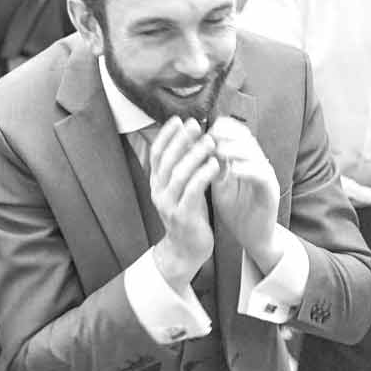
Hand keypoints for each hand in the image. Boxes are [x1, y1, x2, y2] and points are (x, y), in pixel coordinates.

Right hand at [150, 117, 219, 290]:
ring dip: (194, 155)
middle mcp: (159, 192)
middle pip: (167, 160)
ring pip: (179, 174)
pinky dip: (203, 175)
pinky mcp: (183, 216)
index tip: (178, 119)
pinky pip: (192, 191)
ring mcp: (169, 205)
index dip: (166, 135)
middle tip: (195, 124)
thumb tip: (191, 138)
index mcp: (157, 184)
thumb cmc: (189, 214)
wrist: (186, 250)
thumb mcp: (182, 188)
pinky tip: (214, 164)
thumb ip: (183, 167)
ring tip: (209, 141)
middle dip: (181, 140)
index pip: (156, 154)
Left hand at [208, 116, 282, 271]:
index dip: (223, 128)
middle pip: (247, 139)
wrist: (252, 238)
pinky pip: (262, 176)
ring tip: (219, 149)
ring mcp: (267, 177)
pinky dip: (248, 170)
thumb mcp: (219, 184)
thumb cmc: (235, 210)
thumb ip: (211, 167)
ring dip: (236, 150)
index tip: (203, 130)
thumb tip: (193, 147)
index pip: (238, 134)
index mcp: (246, 160)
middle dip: (228, 135)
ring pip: (255, 154)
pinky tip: (233, 170)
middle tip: (210, 135)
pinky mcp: (271, 192)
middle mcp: (259, 164)